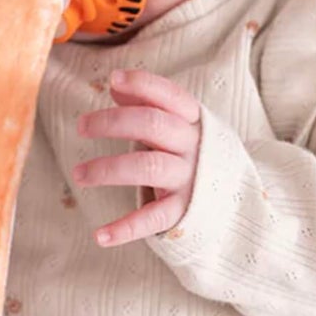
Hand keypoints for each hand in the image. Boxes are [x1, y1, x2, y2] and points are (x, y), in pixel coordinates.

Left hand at [73, 69, 201, 245]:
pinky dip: (124, 228)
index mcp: (193, 121)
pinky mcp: (185, 212)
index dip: (143, 85)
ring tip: (79, 174)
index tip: (113, 80)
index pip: (170, 96)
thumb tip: (115, 83)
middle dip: (113, 122)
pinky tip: (99, 235)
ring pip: (147, 167)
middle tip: (81, 126)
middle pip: (152, 125)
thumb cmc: (193, 156)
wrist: (236, 203)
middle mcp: (194, 147)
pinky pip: (153, 219)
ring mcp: (190, 180)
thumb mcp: (178, 127)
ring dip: (108, 169)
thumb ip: (148, 105)